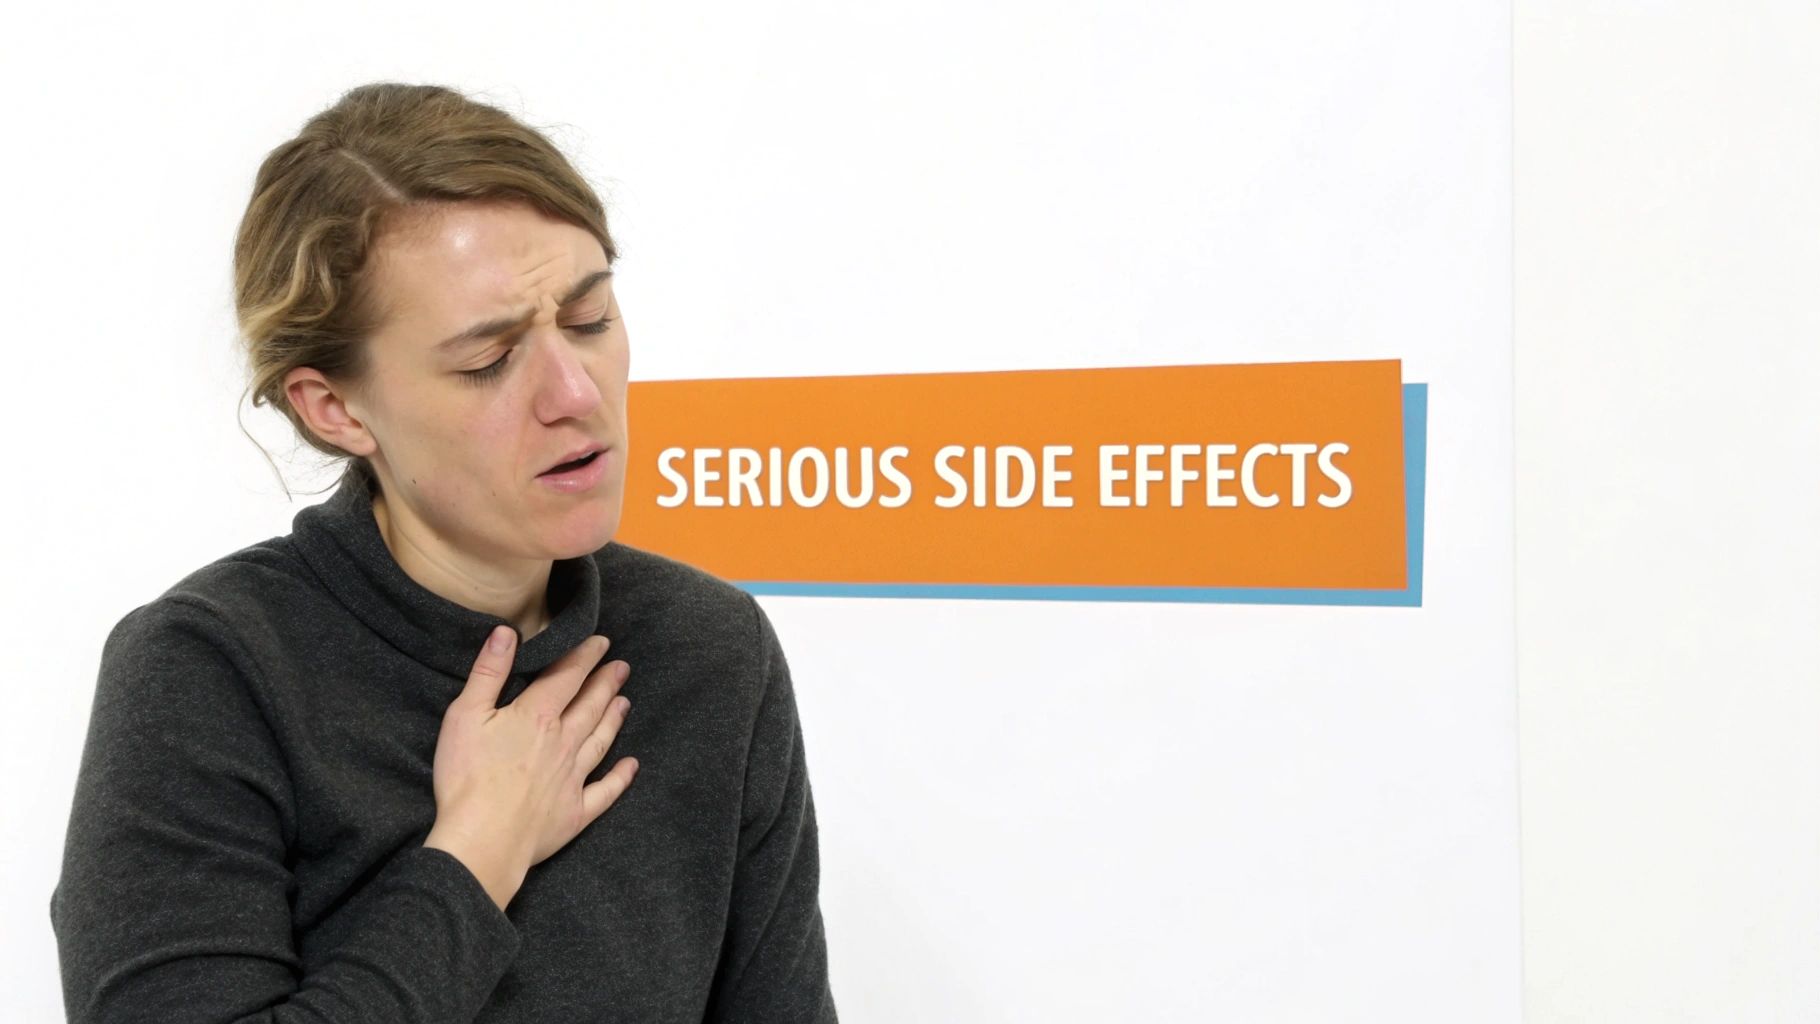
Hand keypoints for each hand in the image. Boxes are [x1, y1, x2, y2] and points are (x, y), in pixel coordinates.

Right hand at [423, 625, 637, 908]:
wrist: (482, 840)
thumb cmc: (467, 777)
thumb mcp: (465, 716)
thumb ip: (488, 672)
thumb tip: (506, 632)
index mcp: (537, 716)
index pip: (567, 677)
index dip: (585, 656)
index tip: (601, 643)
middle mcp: (563, 742)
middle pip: (590, 706)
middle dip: (606, 683)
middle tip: (622, 668)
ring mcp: (573, 778)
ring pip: (601, 741)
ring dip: (614, 720)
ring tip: (625, 703)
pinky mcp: (575, 812)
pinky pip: (605, 791)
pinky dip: (621, 778)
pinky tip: (632, 766)